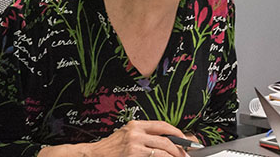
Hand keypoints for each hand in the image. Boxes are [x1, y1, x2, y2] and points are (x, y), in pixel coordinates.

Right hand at [38, 120, 190, 156]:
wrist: (93, 155)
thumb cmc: (110, 148)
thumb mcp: (127, 135)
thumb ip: (144, 135)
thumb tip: (166, 140)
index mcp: (135, 124)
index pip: (162, 125)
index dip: (176, 132)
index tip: (186, 139)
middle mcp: (135, 131)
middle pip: (165, 138)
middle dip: (179, 147)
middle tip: (186, 154)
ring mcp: (134, 144)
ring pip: (162, 149)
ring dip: (174, 155)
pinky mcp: (132, 154)